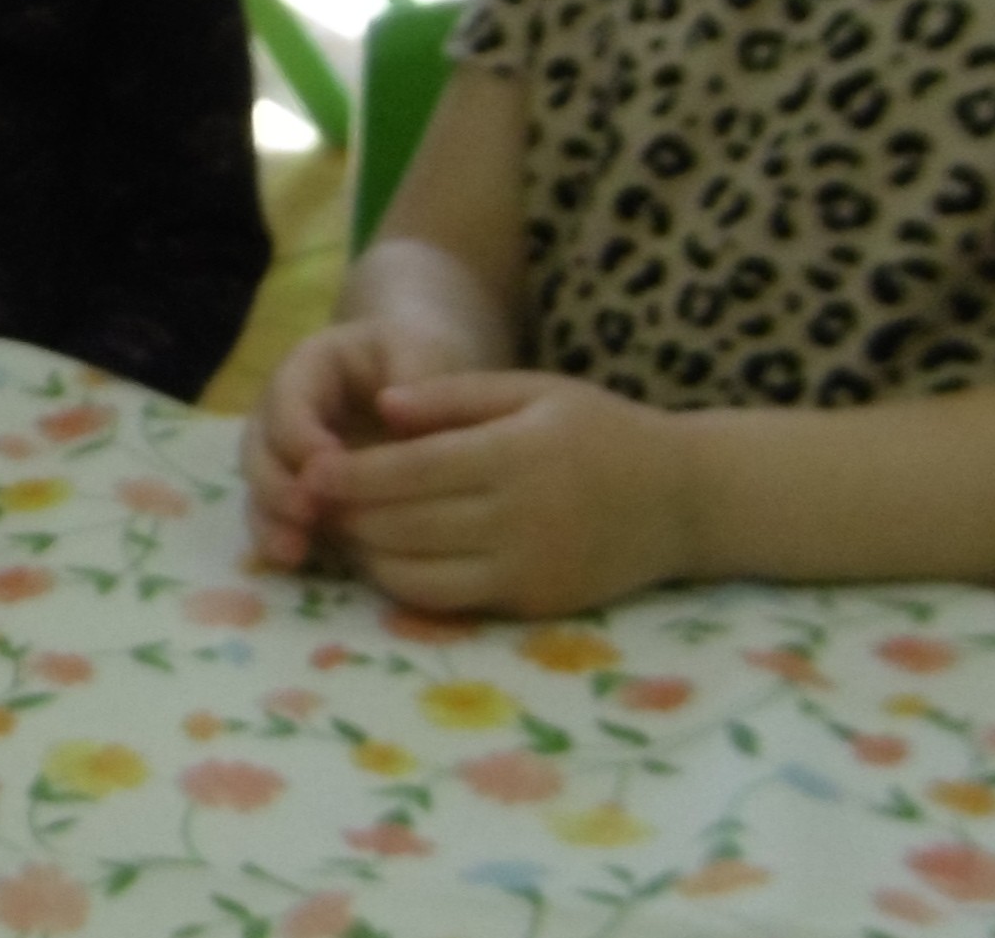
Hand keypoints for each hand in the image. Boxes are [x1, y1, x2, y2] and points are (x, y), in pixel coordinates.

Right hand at [242, 319, 485, 568]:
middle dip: (276, 483)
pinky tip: (298, 561)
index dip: (300, 434)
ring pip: (260, 487)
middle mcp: (282, 412)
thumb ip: (412, 382)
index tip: (330, 463)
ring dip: (271, 519)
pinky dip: (283, 537)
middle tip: (305, 513)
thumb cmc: (418, 353)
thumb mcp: (419, 351)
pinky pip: (279, 516)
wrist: (419, 366)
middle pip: (260, 447)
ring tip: (292, 551)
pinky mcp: (301, 492)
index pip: (288, 399)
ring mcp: (286, 455)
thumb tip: (398, 428)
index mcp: (306, 368)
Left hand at [307, 372, 705, 616]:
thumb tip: (382, 404)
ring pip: (417, 574)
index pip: (413, 470)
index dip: (353, 474)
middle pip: (405, 525)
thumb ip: (455, 396)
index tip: (311, 468)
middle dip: (348, 516)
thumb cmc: (604, 431)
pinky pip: (448, 601)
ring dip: (368, 556)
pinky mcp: (530, 604)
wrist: (684, 501)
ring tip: (342, 530)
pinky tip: (387, 557)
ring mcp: (525, 568)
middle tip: (310, 503)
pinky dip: (406, 583)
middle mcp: (518, 517)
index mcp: (516, 454)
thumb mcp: (536, 390)